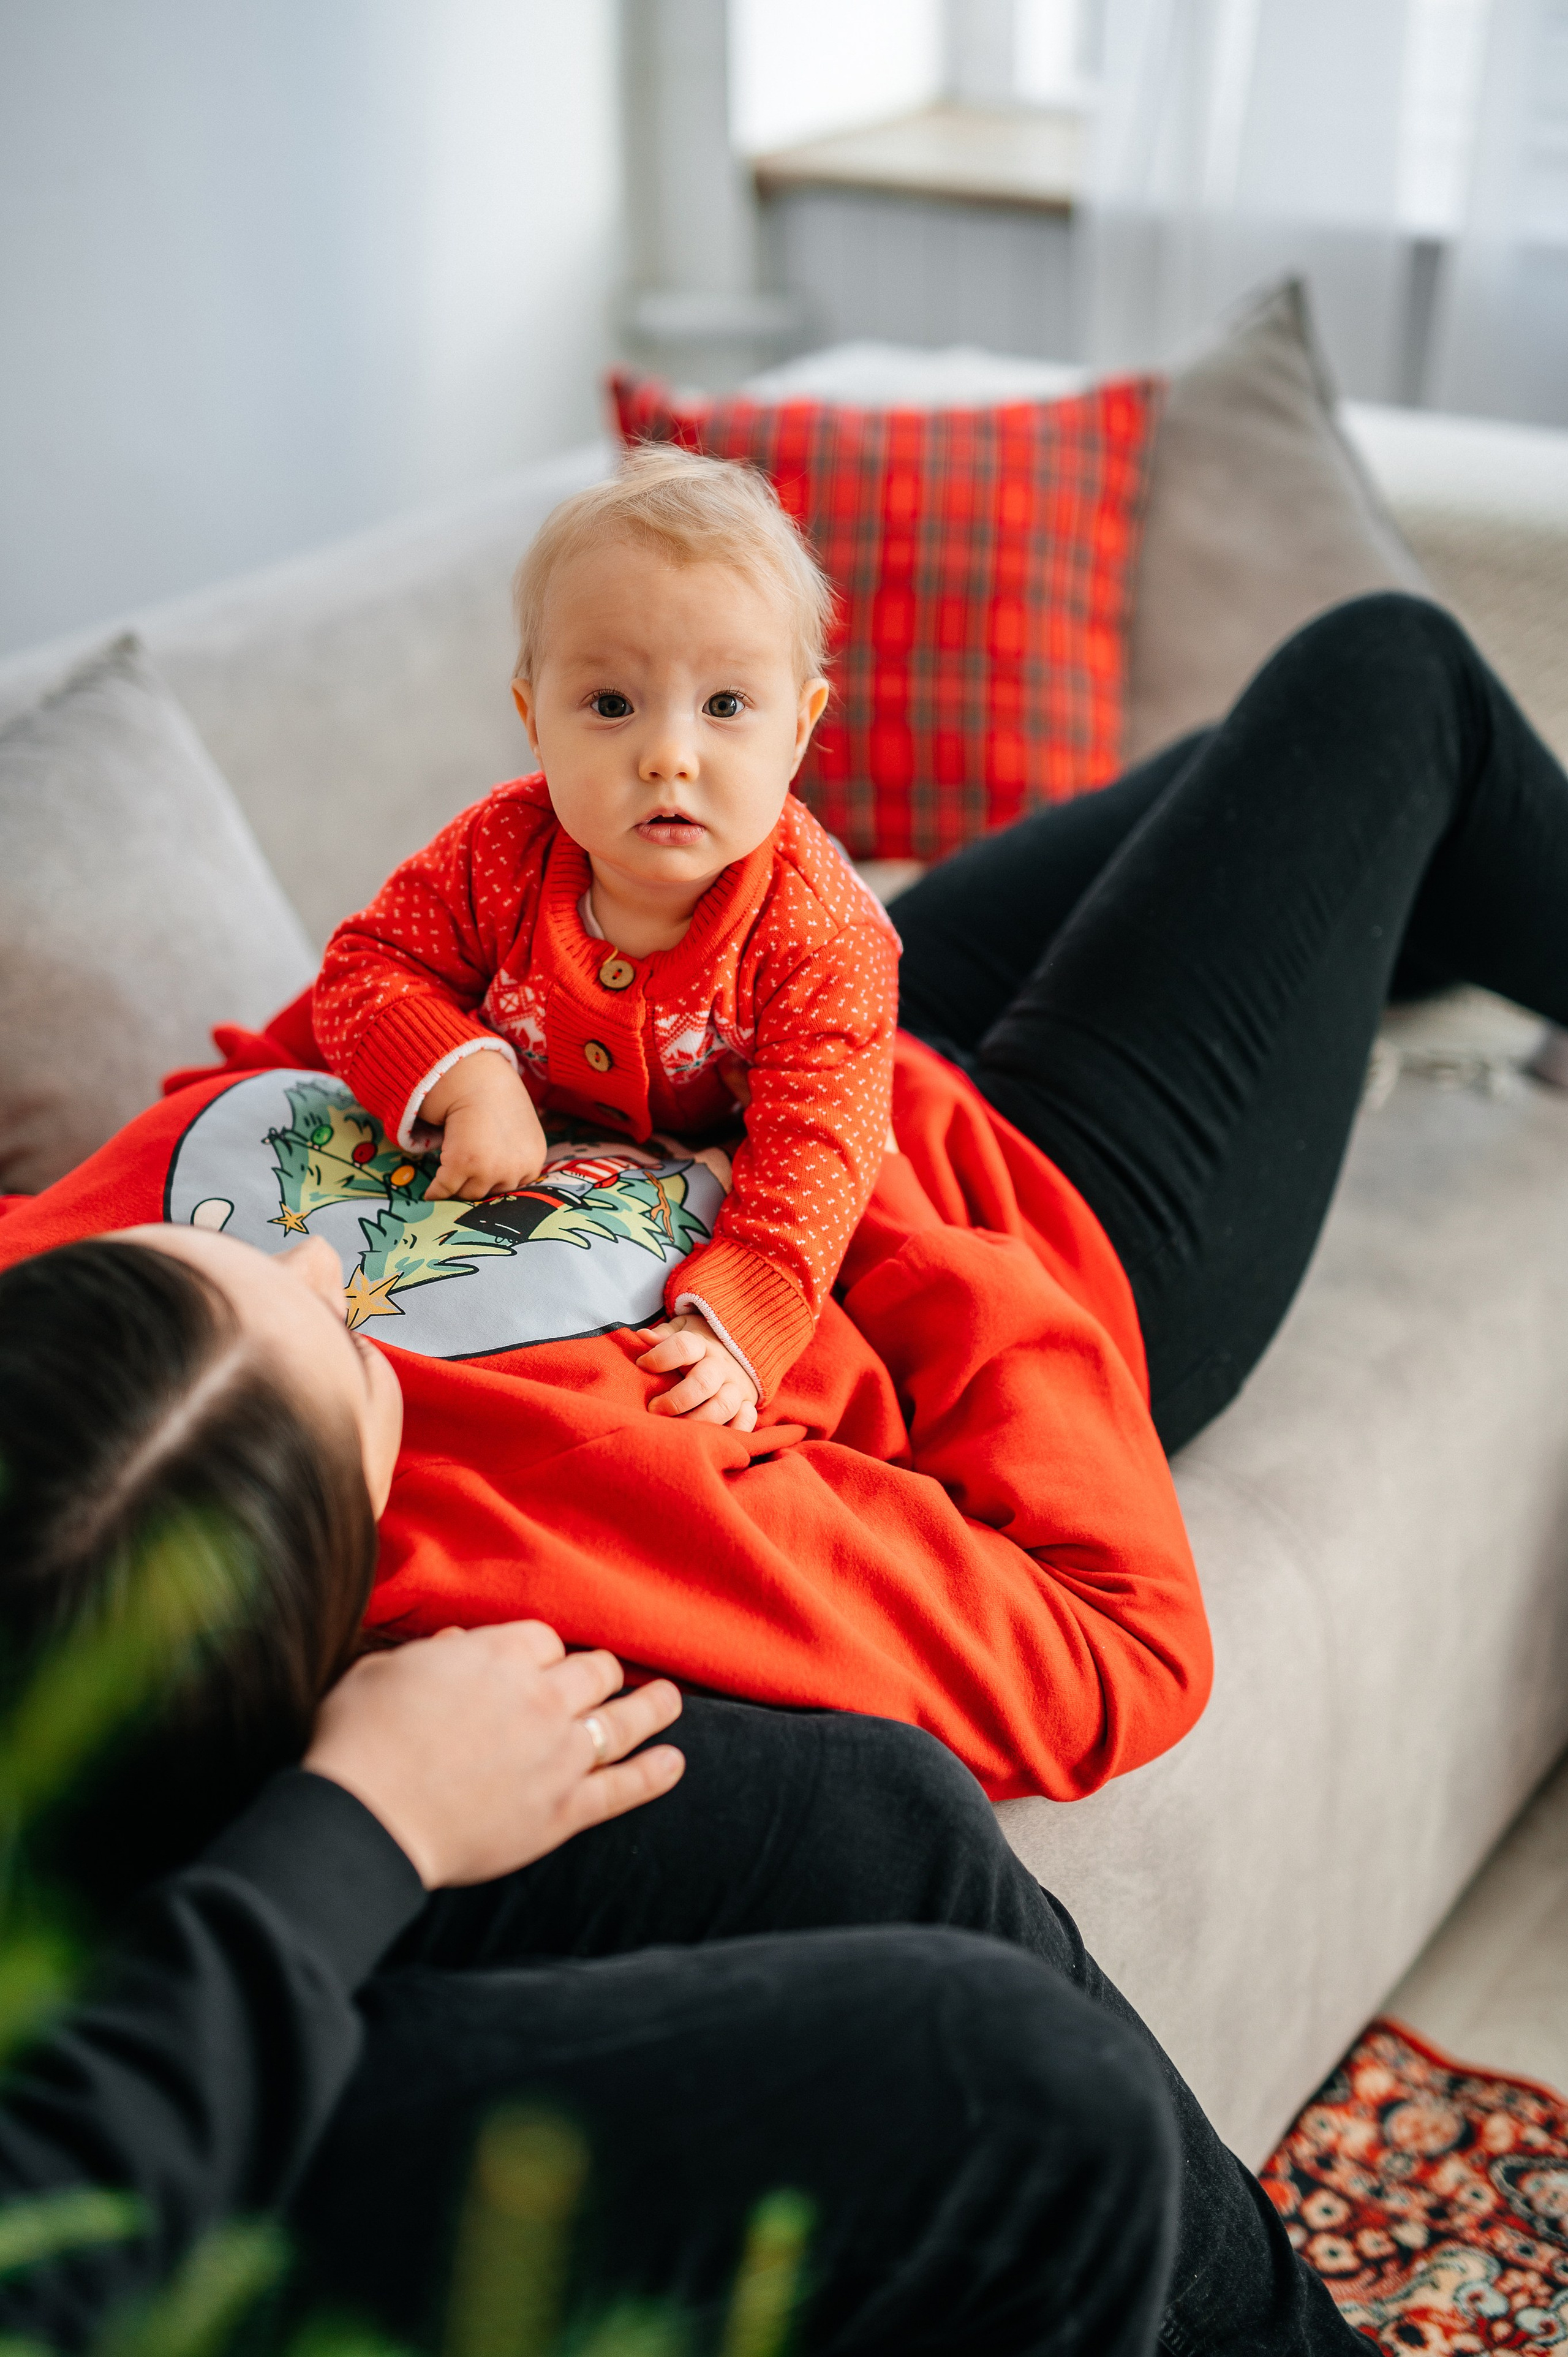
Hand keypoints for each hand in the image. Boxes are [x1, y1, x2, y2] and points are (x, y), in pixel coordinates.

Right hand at [303, 1621, 683, 1886]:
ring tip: (671, 1701)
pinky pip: (623, 1788)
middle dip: (602, 1672)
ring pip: (622, 1722)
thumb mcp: (385, 1670)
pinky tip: (674, 1763)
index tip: (538, 1663)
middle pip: (594, 1672)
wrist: (369, 1814)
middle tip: (610, 1677)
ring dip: (653, 1708)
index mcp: (498, 1655)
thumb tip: (453, 1648)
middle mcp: (541, 1698)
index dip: (542, 1652)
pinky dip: (653, 1775)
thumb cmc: (361, 1737)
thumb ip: (430, 1657)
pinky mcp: (564, 1811)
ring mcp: (559, 1756)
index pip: (544, 1640)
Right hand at [421, 1049, 547, 1200]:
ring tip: (446, 1182)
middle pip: (490, 1194)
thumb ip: (515, 1154)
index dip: (494, 1184)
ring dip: (455, 1188)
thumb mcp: (520, 1129)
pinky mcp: (463, 1165)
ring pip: (467, 1193)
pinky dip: (435, 1193)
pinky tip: (429, 1194)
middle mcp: (515, 1170)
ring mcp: (490, 1169)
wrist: (476, 1078)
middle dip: (475, 1186)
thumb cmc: (496, 1097)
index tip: (481, 1183)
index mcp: (533, 1161)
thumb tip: (501, 1177)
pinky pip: (445, 1189)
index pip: (513, 1188)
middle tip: (461, 1181)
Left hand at [636, 1311, 759, 1428]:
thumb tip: (643, 1336)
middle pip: (703, 1383)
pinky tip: (713, 1435)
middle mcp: (720, 1365)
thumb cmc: (700, 1343)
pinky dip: (734, 1430)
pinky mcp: (747, 1402)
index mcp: (701, 1344)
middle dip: (676, 1400)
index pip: (683, 1347)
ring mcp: (736, 1385)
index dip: (660, 1357)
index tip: (642, 1364)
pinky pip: (747, 1419)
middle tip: (654, 1409)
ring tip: (677, 1427)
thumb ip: (663, 1334)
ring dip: (698, 1420)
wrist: (741, 1345)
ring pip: (723, 1405)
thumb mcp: (682, 1328)